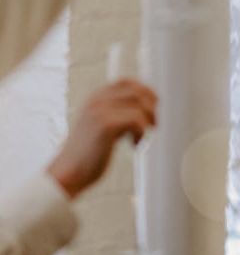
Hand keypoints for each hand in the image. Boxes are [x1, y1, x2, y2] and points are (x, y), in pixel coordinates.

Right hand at [47, 79, 156, 198]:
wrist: (70, 172)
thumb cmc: (90, 154)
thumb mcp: (103, 127)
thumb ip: (118, 114)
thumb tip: (148, 109)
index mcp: (96, 98)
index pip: (127, 82)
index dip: (146, 92)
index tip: (153, 109)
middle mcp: (97, 100)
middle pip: (137, 91)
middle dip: (152, 108)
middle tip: (153, 126)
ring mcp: (100, 111)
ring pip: (139, 105)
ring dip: (147, 122)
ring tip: (140, 138)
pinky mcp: (105, 125)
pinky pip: (136, 120)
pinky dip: (141, 134)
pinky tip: (133, 146)